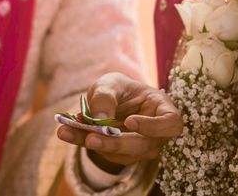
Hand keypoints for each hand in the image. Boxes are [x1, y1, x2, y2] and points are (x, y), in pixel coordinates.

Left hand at [56, 72, 182, 165]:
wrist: (109, 99)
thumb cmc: (118, 88)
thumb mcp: (110, 83)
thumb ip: (106, 97)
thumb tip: (100, 121)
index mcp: (162, 109)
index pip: (171, 124)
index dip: (154, 127)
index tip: (130, 122)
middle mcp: (156, 133)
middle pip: (143, 145)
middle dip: (115, 143)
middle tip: (91, 138)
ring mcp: (139, 148)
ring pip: (122, 153)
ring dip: (94, 144)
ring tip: (66, 131)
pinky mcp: (120, 155)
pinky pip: (103, 152)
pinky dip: (83, 142)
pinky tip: (66, 132)